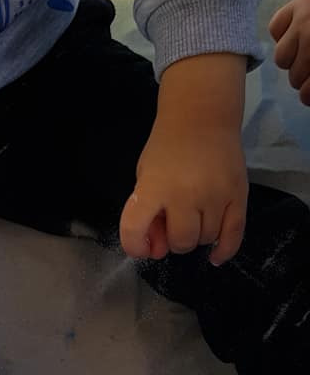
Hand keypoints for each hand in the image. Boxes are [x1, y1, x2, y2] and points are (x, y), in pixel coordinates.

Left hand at [120, 124, 247, 264]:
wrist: (202, 117)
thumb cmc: (167, 149)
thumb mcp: (146, 176)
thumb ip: (146, 213)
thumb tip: (158, 250)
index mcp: (154, 186)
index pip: (135, 229)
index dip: (135, 246)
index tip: (142, 248)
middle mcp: (185, 193)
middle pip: (181, 242)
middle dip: (175, 240)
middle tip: (175, 223)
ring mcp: (215, 195)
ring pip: (206, 239)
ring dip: (197, 236)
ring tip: (194, 216)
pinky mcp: (238, 195)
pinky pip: (233, 235)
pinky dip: (224, 250)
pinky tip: (215, 257)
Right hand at [270, 0, 309, 104]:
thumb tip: (308, 93)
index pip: (308, 90)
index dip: (308, 97)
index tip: (308, 97)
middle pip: (294, 78)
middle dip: (302, 78)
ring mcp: (303, 20)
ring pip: (281, 58)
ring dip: (291, 60)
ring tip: (303, 53)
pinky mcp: (296, 4)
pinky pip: (275, 29)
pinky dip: (282, 35)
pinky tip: (296, 34)